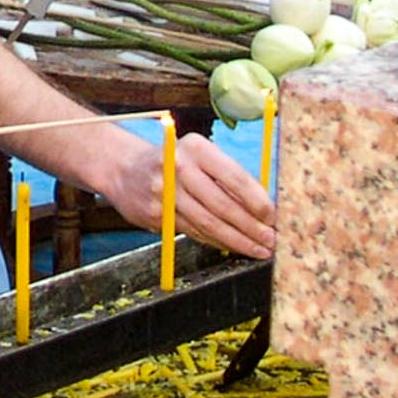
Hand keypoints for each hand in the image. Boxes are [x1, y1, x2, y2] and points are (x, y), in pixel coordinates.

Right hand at [100, 129, 275, 258]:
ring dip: (237, 240)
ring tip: (257, 249)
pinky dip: (216, 241)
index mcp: (196, 148)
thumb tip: (265, 208)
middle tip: (270, 241)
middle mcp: (177, 167)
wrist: (123, 168)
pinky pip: (193, 231)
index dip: (258, 202)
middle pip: (223, 205)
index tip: (274, 217)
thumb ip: (226, 177)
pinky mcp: (155, 213)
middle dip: (251, 227)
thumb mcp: (198, 157)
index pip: (235, 178)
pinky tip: (231, 245)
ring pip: (209, 223)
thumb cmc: (173, 162)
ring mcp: (163, 192)